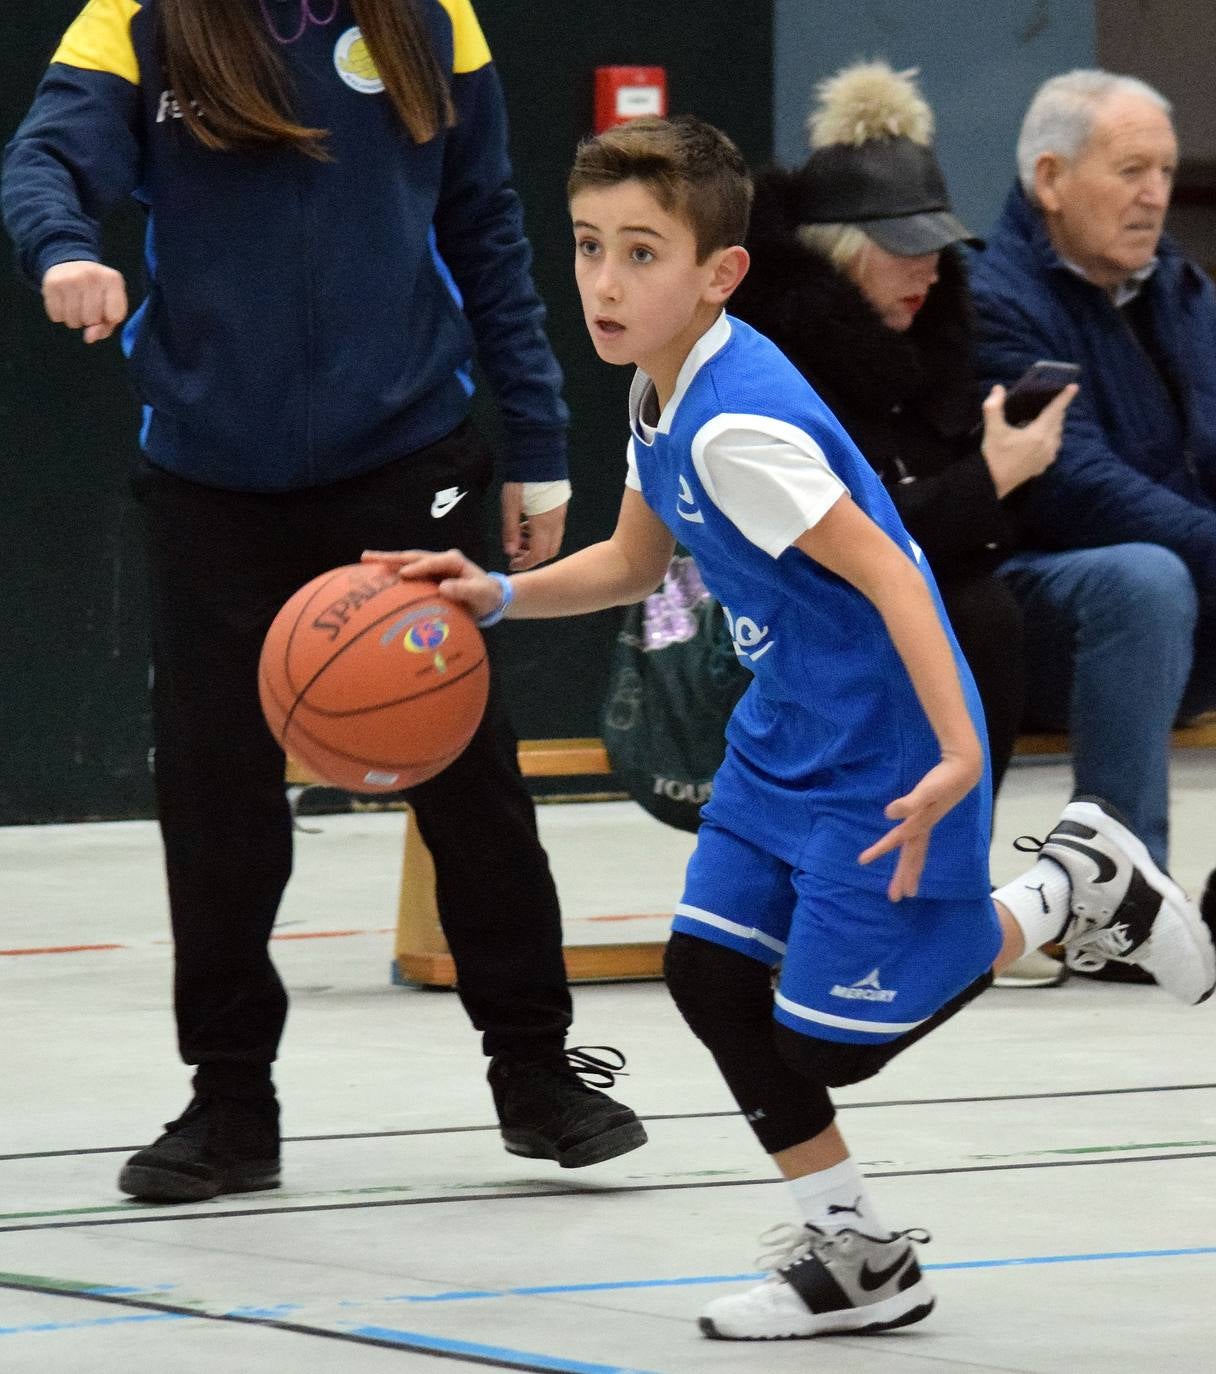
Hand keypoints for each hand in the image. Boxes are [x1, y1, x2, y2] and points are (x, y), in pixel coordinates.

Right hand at [42, 261, 127, 343]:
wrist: (70, 264)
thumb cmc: (96, 291)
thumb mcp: (110, 304)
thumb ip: (106, 326)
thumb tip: (89, 338)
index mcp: (113, 280)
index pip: (114, 316)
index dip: (108, 320)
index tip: (105, 310)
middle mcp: (92, 276)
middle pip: (92, 320)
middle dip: (90, 320)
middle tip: (87, 306)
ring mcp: (71, 278)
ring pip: (74, 320)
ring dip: (74, 320)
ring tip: (75, 305)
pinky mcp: (52, 283)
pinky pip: (56, 316)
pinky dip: (59, 316)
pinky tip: (63, 303)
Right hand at [361, 547, 504, 622]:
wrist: (490, 598)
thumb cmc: (486, 596)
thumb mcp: (480, 594)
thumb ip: (465, 590)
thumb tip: (444, 587)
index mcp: (453, 561)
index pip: (431, 562)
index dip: (417, 568)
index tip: (403, 575)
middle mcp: (440, 560)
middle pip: (412, 557)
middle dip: (390, 557)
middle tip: (366, 557)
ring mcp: (432, 567)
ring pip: (406, 562)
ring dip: (387, 562)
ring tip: (365, 561)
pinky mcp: (428, 576)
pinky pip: (408, 574)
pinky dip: (392, 574)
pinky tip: (376, 578)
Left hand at [501, 482, 566, 569]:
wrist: (540, 453)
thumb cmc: (522, 478)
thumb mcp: (510, 504)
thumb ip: (510, 529)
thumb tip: (509, 552)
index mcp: (543, 523)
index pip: (538, 554)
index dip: (525, 563)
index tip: (512, 563)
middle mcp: (556, 521)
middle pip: (550, 551)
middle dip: (533, 556)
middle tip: (516, 552)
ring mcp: (561, 514)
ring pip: (553, 540)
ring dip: (537, 544)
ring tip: (519, 536)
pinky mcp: (561, 506)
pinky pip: (555, 529)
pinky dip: (542, 534)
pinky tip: (527, 523)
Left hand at [857, 751, 982, 900]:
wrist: (964, 770)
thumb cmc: (945, 779)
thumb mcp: (927, 790)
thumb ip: (910, 803)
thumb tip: (889, 814)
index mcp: (920, 824)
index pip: (897, 840)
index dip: (879, 849)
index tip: (862, 860)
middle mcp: (924, 828)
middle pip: (912, 857)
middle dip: (904, 877)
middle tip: (895, 898)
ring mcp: (928, 824)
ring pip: (917, 853)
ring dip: (910, 870)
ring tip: (906, 888)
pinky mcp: (930, 818)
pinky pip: (919, 843)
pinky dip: (914, 854)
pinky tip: (909, 853)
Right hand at [980, 382, 1076, 497]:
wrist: (991, 484)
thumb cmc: (993, 456)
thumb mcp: (992, 430)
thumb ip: (994, 407)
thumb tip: (998, 388)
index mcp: (1038, 434)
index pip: (1054, 411)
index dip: (1064, 398)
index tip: (1074, 387)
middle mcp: (1047, 445)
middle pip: (1058, 422)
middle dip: (1057, 410)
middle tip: (1052, 402)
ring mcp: (1047, 457)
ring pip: (1057, 435)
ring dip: (1054, 425)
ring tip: (1046, 419)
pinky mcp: (1042, 466)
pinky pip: (1053, 448)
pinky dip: (1051, 439)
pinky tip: (1042, 439)